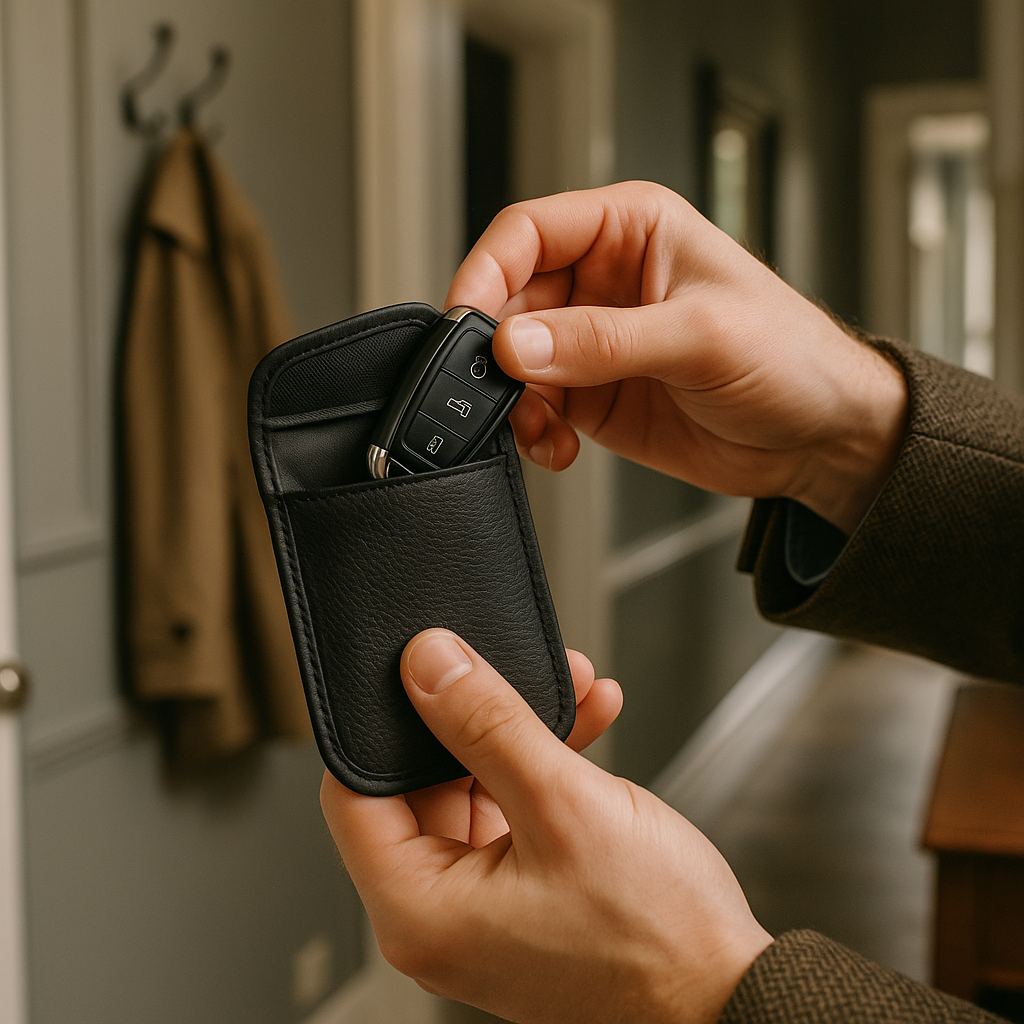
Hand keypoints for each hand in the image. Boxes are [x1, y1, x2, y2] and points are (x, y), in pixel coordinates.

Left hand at [321, 629, 772, 1023]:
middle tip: (515, 670)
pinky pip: (514, 811)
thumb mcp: (563, 804)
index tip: (420, 669)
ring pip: (476, 787)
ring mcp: (484, 906)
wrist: (729, 994)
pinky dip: (546, 765)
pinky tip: (589, 725)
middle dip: (477, 715)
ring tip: (576, 690)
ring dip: (522, 732)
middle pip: (421, 783)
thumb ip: (487, 724)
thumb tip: (428, 664)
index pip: (354, 795)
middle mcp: (441, 914)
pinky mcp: (522, 894)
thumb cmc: (656, 937)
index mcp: (421, 910)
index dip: (385, 723)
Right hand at [446, 181, 907, 534]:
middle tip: (499, 389)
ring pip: (513, 360)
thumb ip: (604, 340)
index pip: (529, 232)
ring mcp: (595, 342)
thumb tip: (516, 344)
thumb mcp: (701, 337)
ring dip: (513, 400)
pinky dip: (532, 431)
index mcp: (631, 230)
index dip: (487, 271)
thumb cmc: (792, 357)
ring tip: (541, 429)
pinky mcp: (594, 395)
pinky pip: (536, 407)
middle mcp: (603, 281)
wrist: (820, 438)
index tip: (468, 319)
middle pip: (509, 300)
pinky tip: (558, 447)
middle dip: (495, 349)